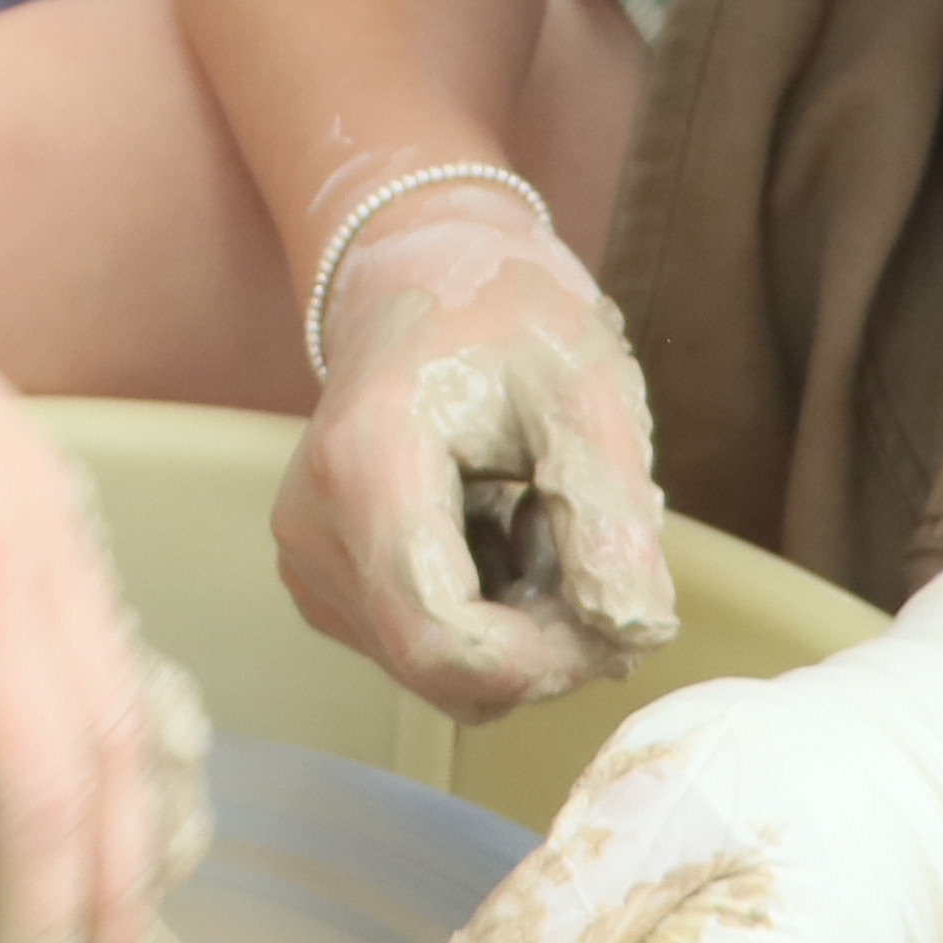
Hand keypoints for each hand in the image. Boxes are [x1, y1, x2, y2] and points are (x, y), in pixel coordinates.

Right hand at [275, 193, 678, 723]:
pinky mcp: (321, 580)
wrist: (423, 273)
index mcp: (365, 467)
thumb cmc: (507, 316)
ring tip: (541, 517)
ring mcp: (307, 561)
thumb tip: (636, 631)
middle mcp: (312, 529)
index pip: (444, 640)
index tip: (621, 615)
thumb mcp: (586, 388)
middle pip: (441, 667)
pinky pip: (422, 649)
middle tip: (598, 550)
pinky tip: (502, 530)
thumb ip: (614, 513)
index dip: (547, 660)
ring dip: (520, 625)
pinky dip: (487, 615)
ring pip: (438, 669)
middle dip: (543, 641)